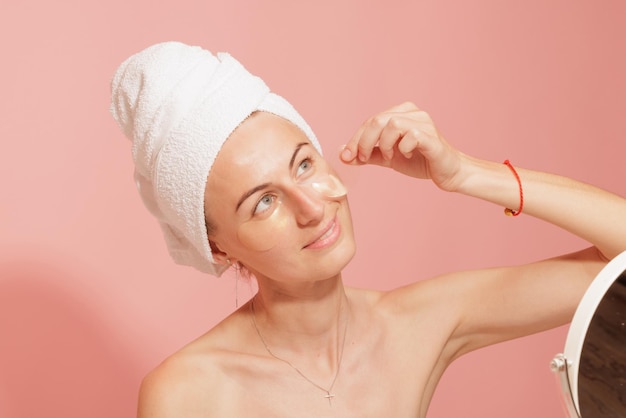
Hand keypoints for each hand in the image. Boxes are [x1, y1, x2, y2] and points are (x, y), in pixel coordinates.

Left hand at [339, 102, 463, 191]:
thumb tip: (342, 153)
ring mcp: (424, 122)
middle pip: (377, 120)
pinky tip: (408, 155)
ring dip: (384, 144)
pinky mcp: (431, 136)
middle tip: (364, 158)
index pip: (370, 121)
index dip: (355, 139)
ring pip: (392, 124)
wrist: (447, 173)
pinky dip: (403, 148)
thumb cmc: (419, 161)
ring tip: (390, 156)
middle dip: (364, 142)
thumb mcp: (387, 158)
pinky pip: (410, 136)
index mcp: (401, 113)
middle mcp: (412, 112)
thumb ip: (366, 154)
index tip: (347, 157)